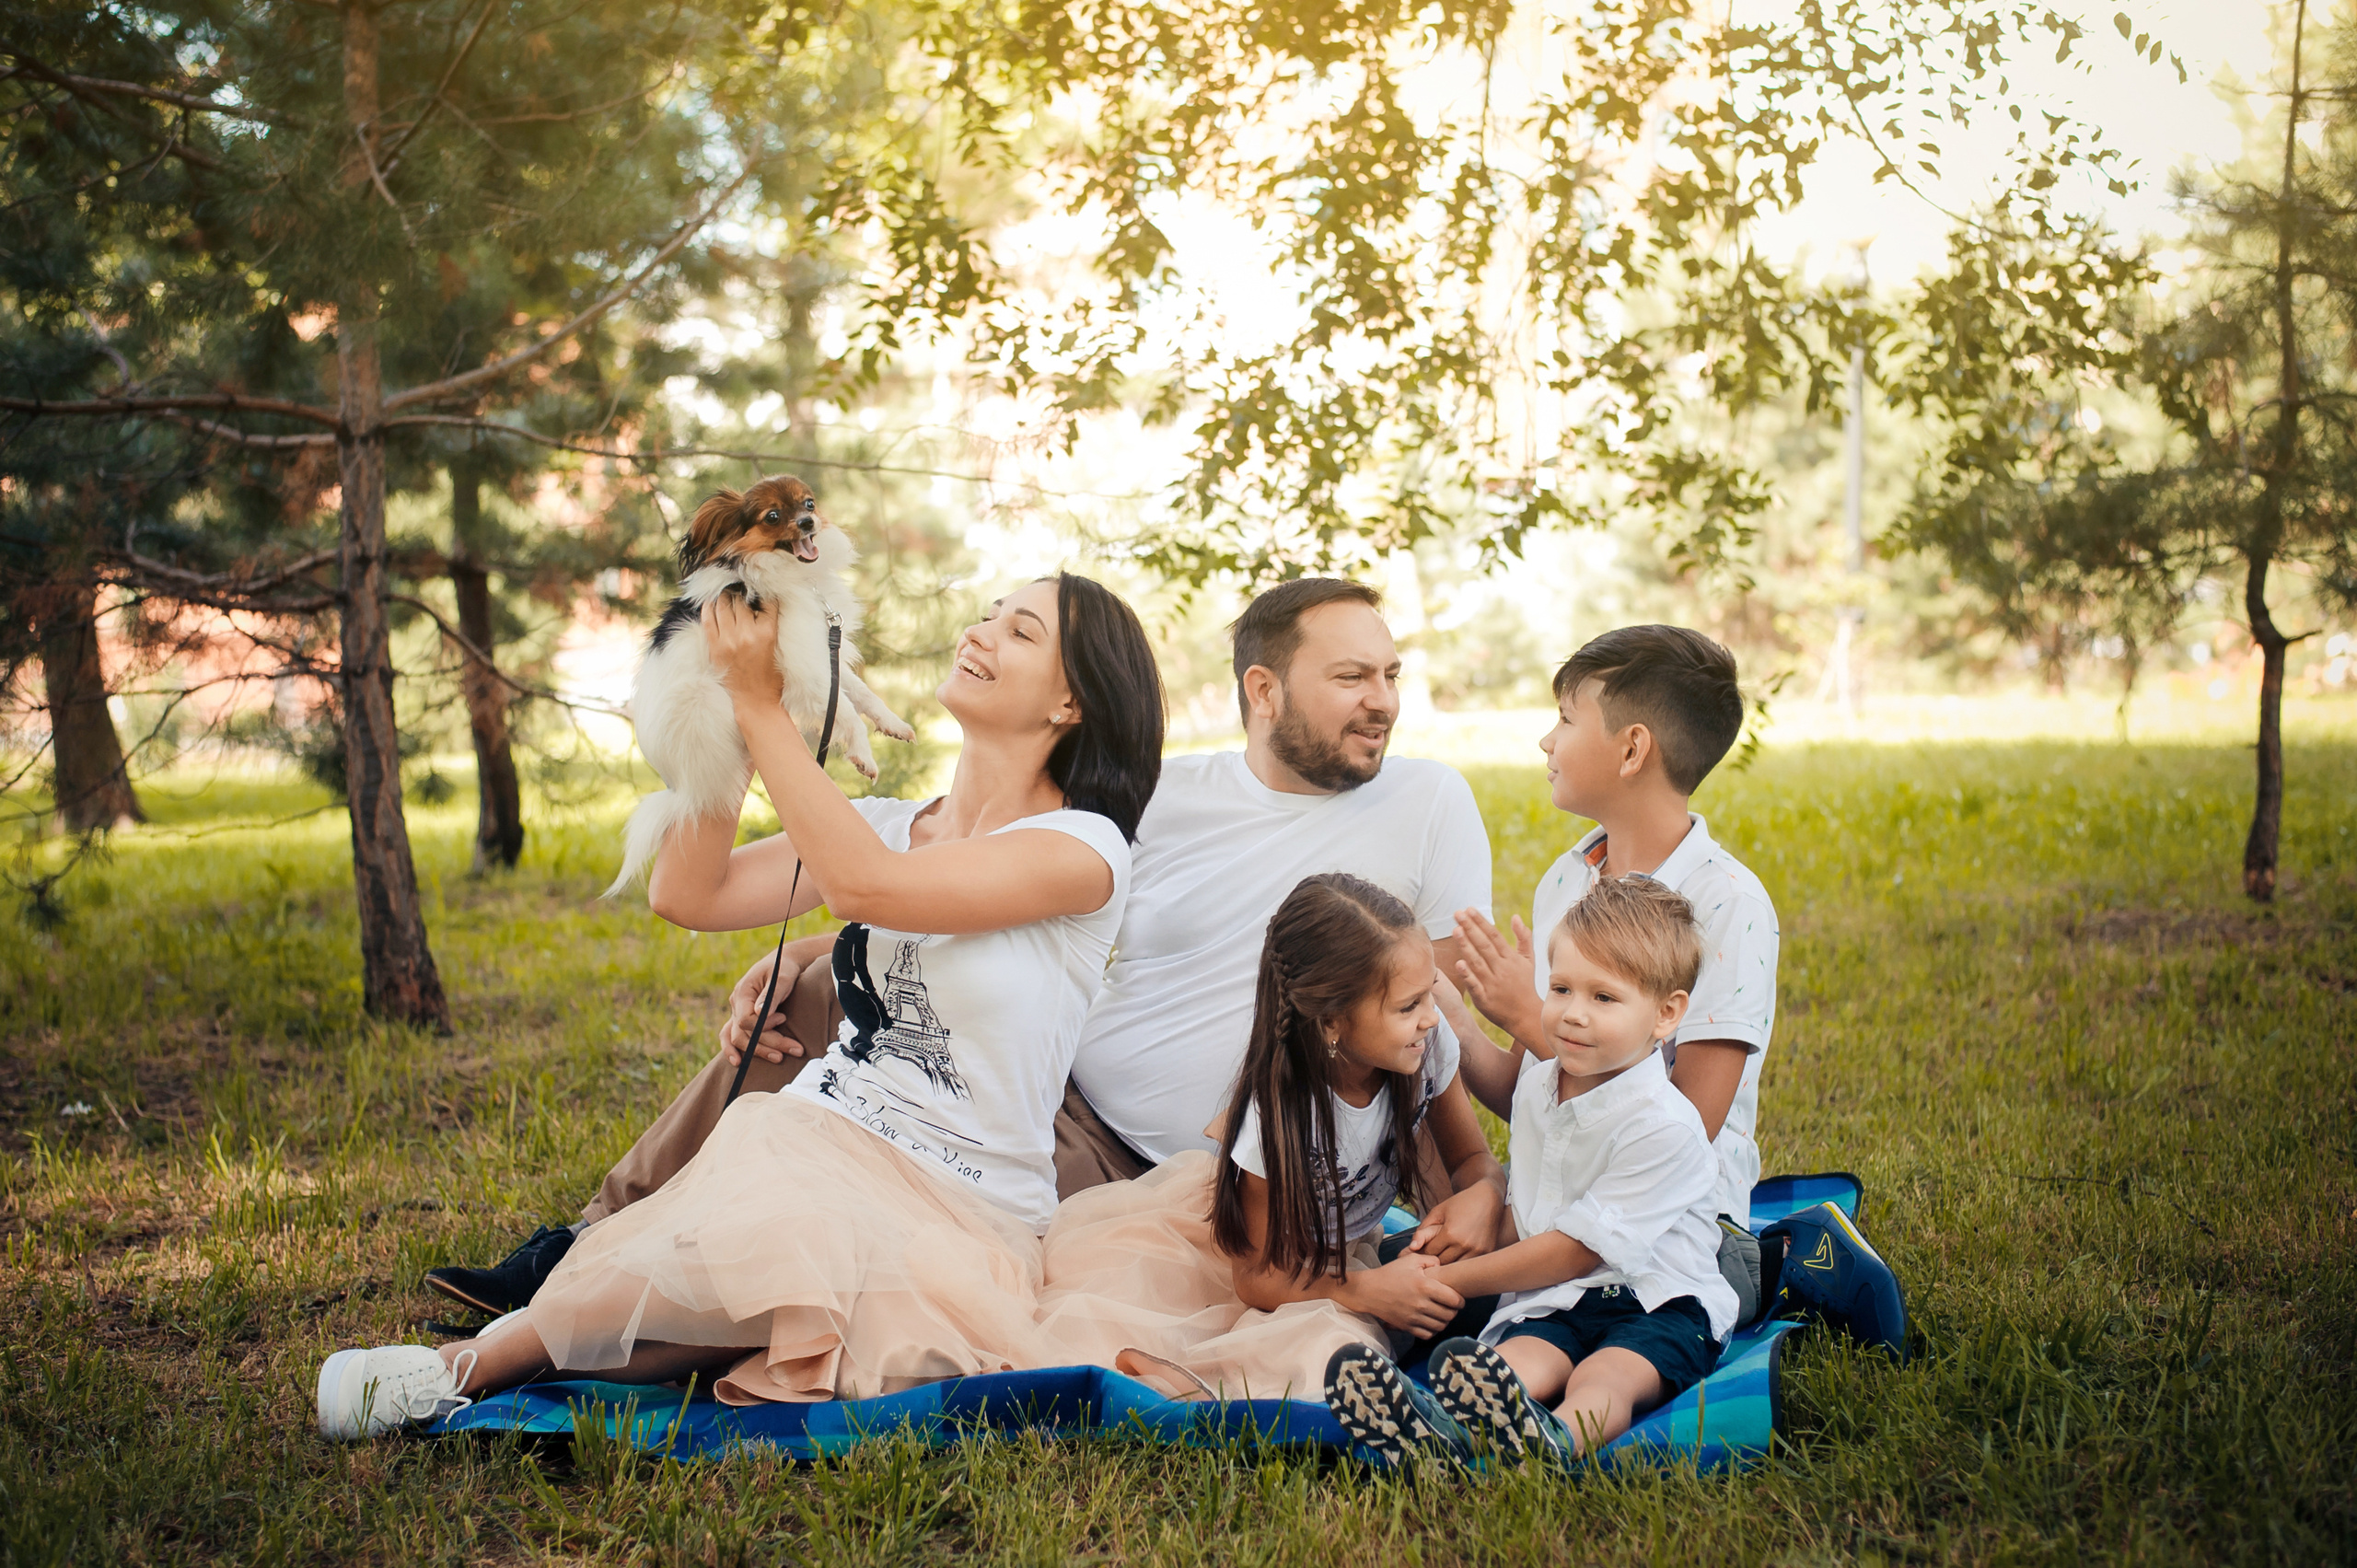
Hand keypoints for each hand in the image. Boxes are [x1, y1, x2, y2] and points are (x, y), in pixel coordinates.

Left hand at [701, 592, 784, 706]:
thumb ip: (770, 625)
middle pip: (742, 602)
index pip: (766, 603)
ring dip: (725, 598)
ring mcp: (729, 640)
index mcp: (767, 633)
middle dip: (742, 595)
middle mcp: (747, 634)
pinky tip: (710, 603)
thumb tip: (761, 604)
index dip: (763, 596)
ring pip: (724, 607)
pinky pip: (708, 620)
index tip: (760, 593)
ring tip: (727, 595)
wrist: (755, 699)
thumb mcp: (777, 647)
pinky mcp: (715, 647)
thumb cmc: (770, 676)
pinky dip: (708, 609)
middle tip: (741, 591)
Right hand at [719, 952, 803, 1068]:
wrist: (784, 963)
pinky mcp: (741, 1019)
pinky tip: (738, 1062)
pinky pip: (730, 1036)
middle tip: (796, 1049)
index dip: (764, 1025)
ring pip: (738, 1039)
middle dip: (769, 1043)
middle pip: (744, 1033)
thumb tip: (760, 1013)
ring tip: (780, 1058)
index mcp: (742, 992)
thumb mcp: (781, 977)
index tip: (783, 1018)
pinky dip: (731, 1049)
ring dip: (759, 1051)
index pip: (744, 1020)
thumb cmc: (784, 968)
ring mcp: (736, 1012)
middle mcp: (735, 1004)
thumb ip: (771, 995)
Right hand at [1344, 1252, 1465, 1336]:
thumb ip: (1430, 1260)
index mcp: (1425, 1286)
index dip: (1460, 1300)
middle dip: (1453, 1311)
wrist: (1369, 1291)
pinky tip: (1431, 1322)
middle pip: (1449, 1315)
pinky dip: (1433, 1330)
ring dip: (1444, 1321)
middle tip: (1451, 1307)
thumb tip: (1443, 1266)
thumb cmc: (1390, 1273)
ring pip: (1440, 1326)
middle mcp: (1422, 1304)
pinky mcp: (1407, 1327)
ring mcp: (1414, 1318)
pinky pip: (1428, 1334)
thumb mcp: (1410, 1260)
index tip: (1459, 1299)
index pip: (1454, 1299)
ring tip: (1442, 1315)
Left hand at [1404, 1182, 1505, 1265]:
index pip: (1430, 1252)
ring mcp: (1477, 1250)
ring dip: (1449, 1264)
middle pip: (1442, 1262)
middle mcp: (1464, 1244)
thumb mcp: (1438, 1211)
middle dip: (1435, 1259)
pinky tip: (1458, 1256)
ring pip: (1456, 1268)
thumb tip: (1412, 1247)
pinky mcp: (1486, 1253)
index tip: (1423, 1248)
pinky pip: (1469, 1265)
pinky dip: (1462, 1263)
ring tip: (1444, 1256)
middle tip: (1431, 1255)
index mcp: (1450, 1233)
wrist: (1489, 1199)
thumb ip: (1422, 1230)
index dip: (1424, 1251)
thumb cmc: (1461, 1203)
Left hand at [1452, 908, 1541, 1044]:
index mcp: (1511, 959)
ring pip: (1478, 962)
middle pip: (1484, 945)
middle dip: (1470, 928)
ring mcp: (1493, 984)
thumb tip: (1515, 916)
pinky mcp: (1485, 999)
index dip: (1481, 922)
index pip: (1494, 936)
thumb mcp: (1528, 960)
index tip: (1469, 909)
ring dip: (1466, 946)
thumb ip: (1523, 937)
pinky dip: (1467, 975)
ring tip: (1455, 930)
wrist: (1527, 1016)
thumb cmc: (1525, 985)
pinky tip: (1458, 963)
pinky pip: (1475, 985)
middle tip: (1458, 913)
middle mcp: (1502, 969)